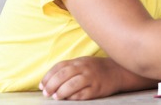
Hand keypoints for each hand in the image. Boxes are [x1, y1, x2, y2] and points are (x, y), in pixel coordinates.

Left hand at [40, 56, 155, 99]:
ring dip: (61, 91)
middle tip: (46, 93)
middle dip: (52, 84)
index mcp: (79, 61)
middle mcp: (85, 68)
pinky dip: (73, 97)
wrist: (118, 71)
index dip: (48, 76)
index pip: (60, 66)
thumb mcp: (83, 63)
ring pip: (72, 84)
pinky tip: (69, 99)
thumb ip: (69, 69)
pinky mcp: (97, 88)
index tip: (42, 86)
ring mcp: (92, 78)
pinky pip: (83, 94)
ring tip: (56, 97)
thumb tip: (49, 81)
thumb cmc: (96, 69)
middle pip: (64, 74)